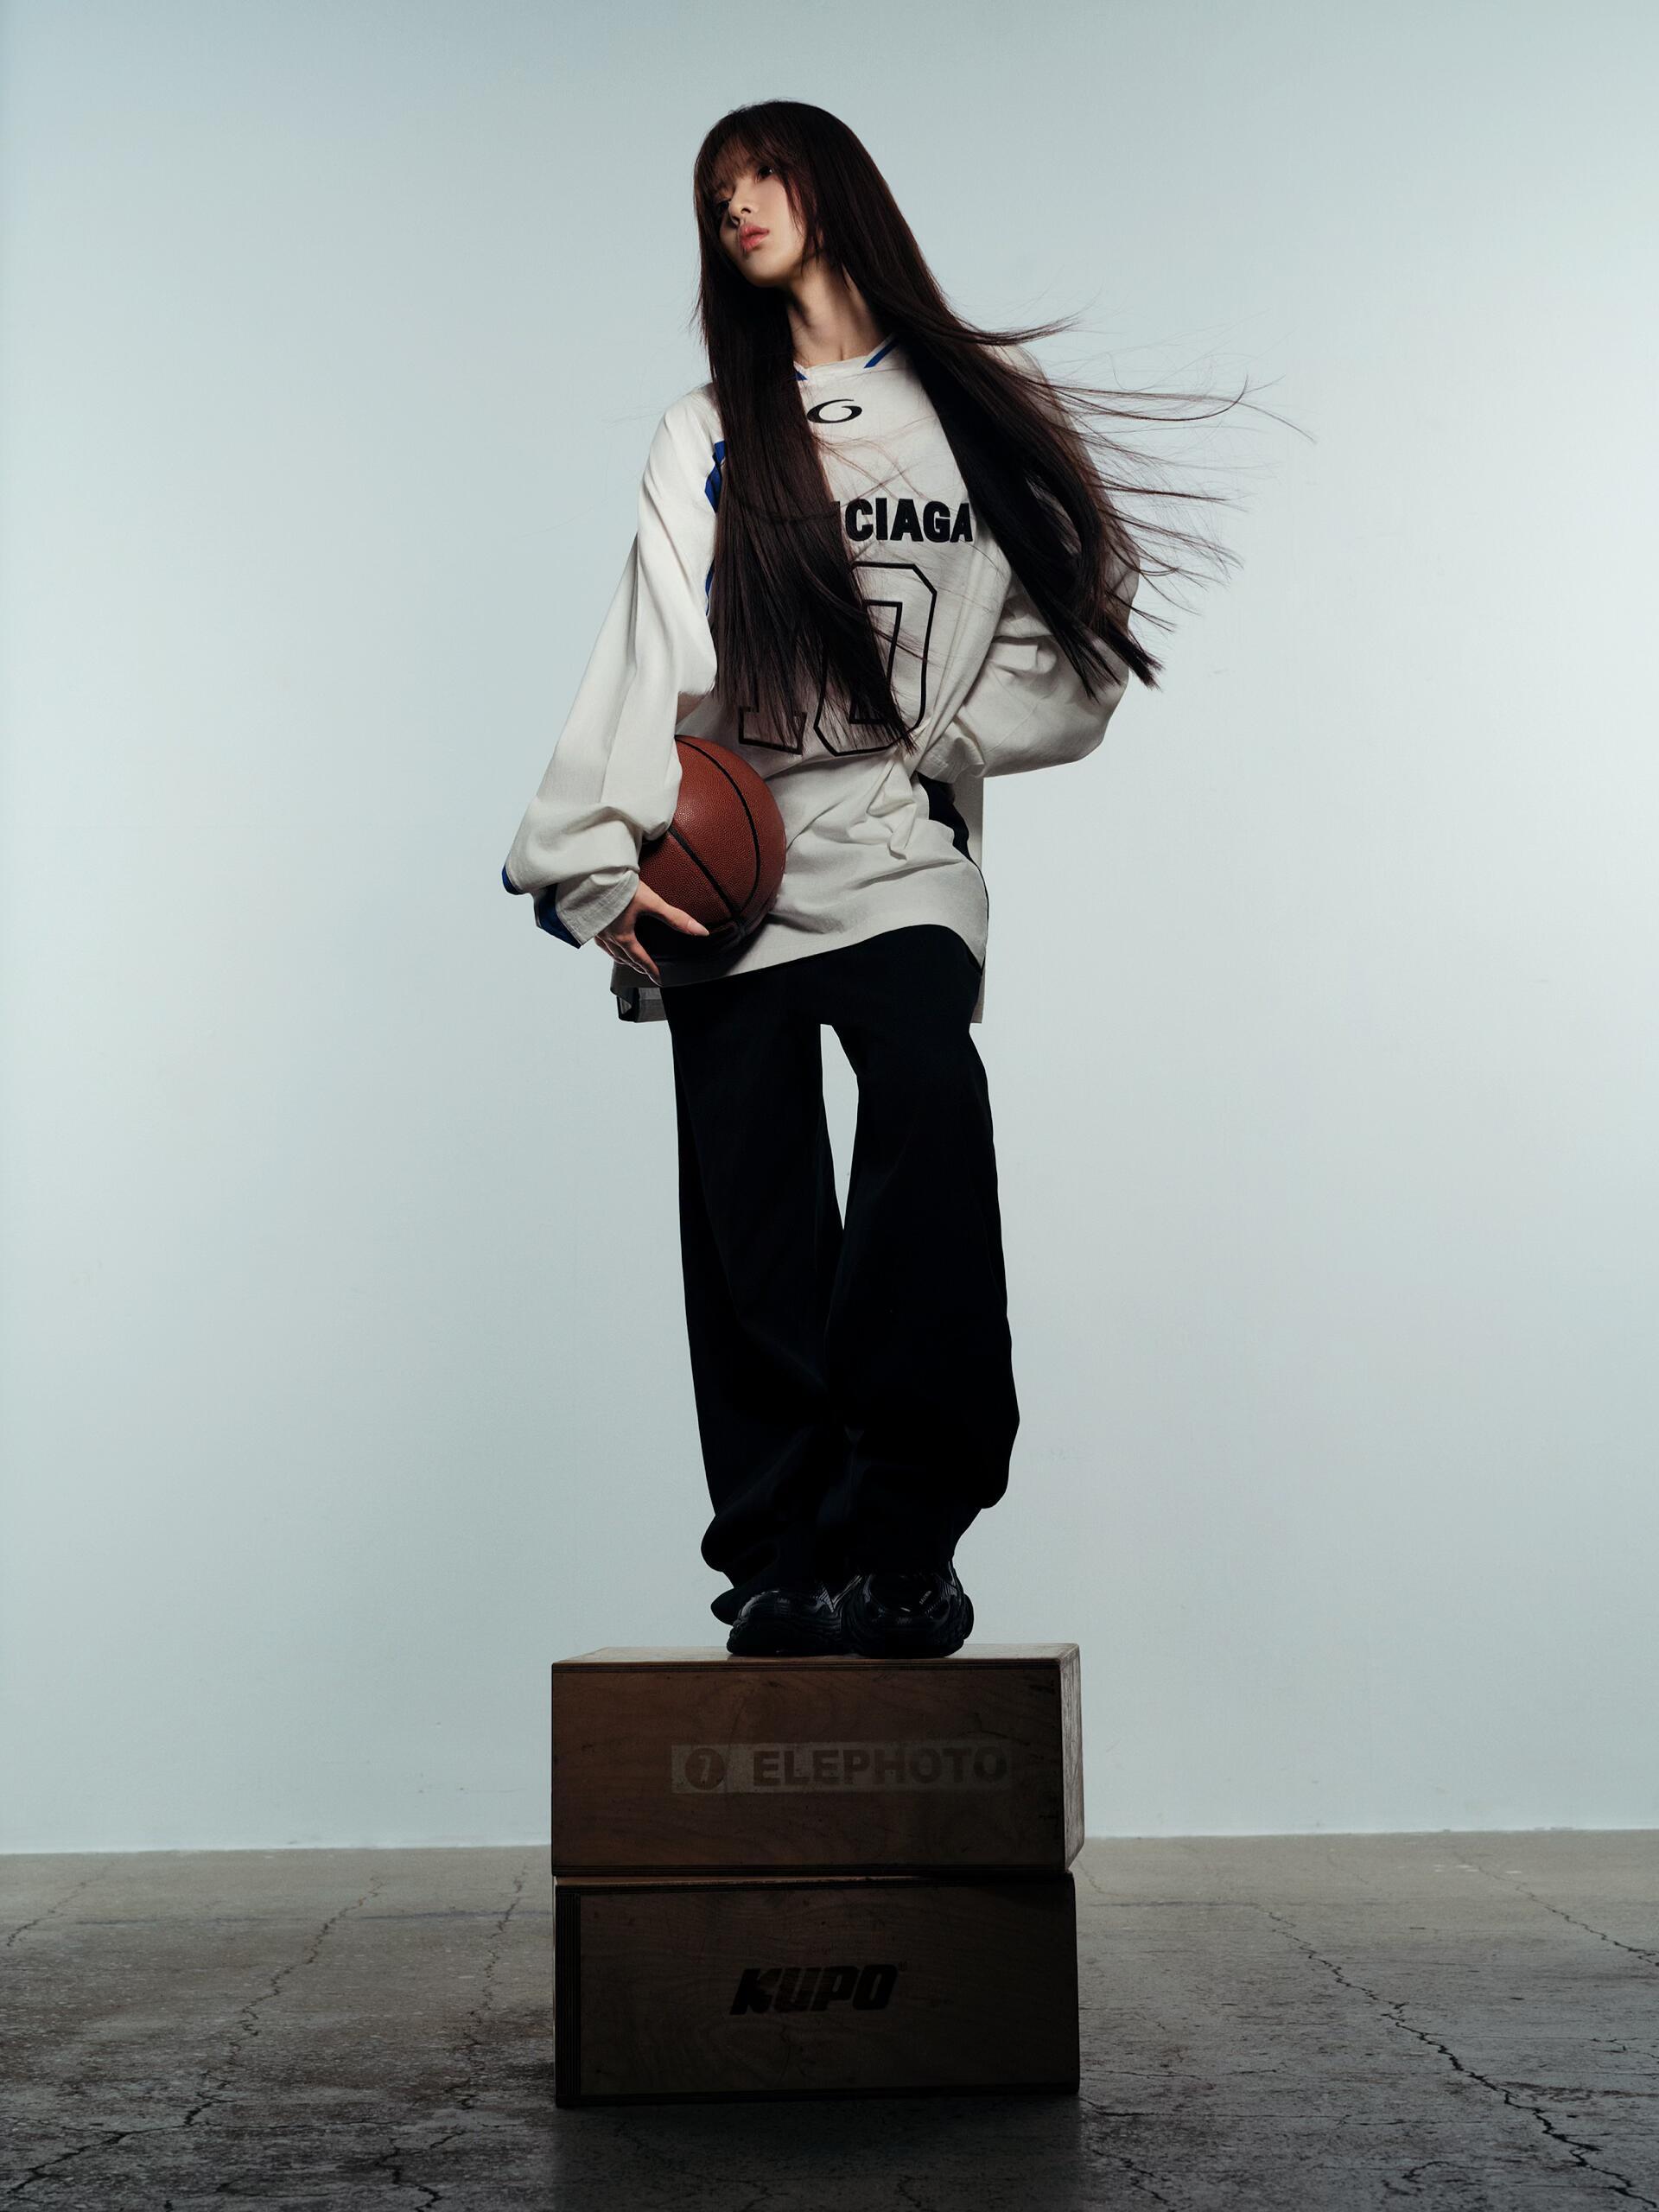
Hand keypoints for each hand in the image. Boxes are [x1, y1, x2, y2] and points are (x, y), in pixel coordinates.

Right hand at [595, 880, 709, 983]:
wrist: (592, 873)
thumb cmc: (619, 887)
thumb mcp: (651, 902)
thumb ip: (676, 918)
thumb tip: (700, 931)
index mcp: (623, 936)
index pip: (639, 959)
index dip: (650, 970)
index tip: (658, 979)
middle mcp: (608, 937)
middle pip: (624, 958)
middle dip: (636, 966)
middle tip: (644, 971)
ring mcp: (596, 929)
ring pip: (609, 951)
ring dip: (620, 958)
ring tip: (627, 959)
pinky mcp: (587, 919)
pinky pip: (598, 940)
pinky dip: (606, 945)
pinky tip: (607, 940)